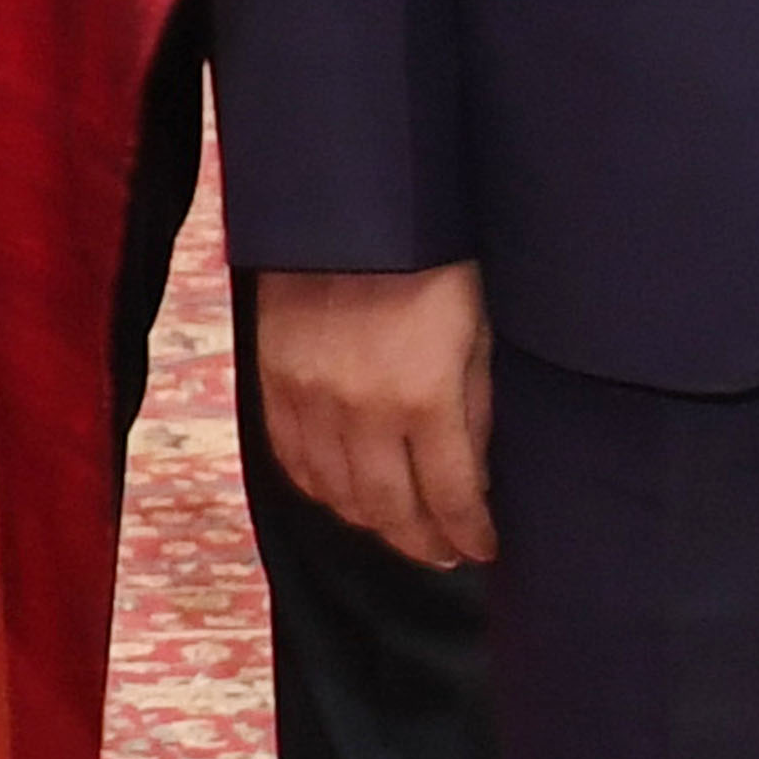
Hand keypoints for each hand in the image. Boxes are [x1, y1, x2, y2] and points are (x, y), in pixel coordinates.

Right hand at [248, 263, 498, 566]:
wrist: (347, 206)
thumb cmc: (432, 260)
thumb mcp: (477, 331)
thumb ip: (476, 408)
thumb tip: (476, 473)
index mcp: (424, 397)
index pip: (451, 497)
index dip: (471, 534)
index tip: (486, 549)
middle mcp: (361, 411)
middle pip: (391, 511)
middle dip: (425, 542)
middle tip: (446, 552)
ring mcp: (309, 399)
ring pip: (338, 496)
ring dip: (373, 523)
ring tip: (400, 527)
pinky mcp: (272, 381)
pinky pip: (292, 460)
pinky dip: (320, 490)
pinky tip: (344, 494)